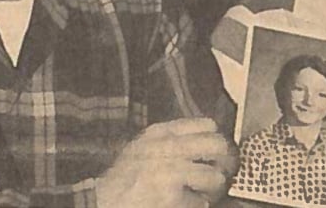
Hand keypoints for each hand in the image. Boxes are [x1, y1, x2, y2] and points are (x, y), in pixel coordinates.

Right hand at [96, 117, 237, 207]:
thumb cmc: (122, 179)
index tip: (218, 152)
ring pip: (215, 177)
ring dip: (212, 191)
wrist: (101, 200)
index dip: (217, 140)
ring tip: (202, 195)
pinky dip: (196, 206)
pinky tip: (184, 205)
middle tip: (221, 174)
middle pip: (218, 146)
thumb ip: (170, 139)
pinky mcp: (172, 195)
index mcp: (161, 132)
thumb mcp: (143, 146)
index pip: (207, 125)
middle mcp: (168, 146)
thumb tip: (205, 141)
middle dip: (224, 163)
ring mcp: (171, 170)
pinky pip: (200, 202)